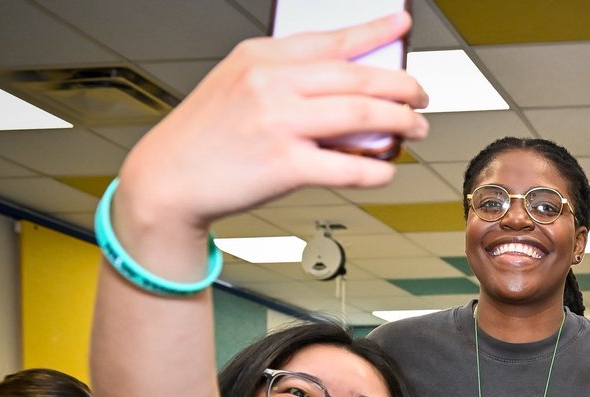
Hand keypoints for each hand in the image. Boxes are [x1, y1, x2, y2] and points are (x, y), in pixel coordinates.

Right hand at [117, 12, 427, 236]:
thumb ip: (286, 79)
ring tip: (417, 128)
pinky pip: (349, 166)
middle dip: (401, 86)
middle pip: (357, 78)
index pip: (331, 40)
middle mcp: (271, 84)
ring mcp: (280, 123)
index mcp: (260, 58)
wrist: (168, 179)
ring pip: (362, 115)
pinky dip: (377, 170)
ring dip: (401, 122)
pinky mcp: (286, 165)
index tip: (402, 24)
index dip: (374, 31)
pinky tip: (387, 170)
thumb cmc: (206, 138)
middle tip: (421, 96)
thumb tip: (346, 89)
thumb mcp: (237, 86)